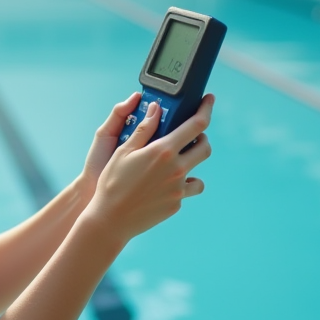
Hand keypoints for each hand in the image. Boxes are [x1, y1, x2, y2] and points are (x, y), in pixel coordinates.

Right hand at [84, 94, 213, 244]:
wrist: (111, 219)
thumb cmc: (113, 182)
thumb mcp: (124, 150)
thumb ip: (144, 129)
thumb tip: (157, 109)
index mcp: (163, 151)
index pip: (196, 125)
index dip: (205, 109)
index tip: (208, 100)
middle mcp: (176, 169)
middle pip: (205, 148)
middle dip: (202, 139)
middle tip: (191, 137)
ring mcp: (178, 189)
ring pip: (199, 173)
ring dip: (192, 164)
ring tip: (176, 163)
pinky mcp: (177, 203)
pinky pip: (186, 189)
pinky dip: (180, 184)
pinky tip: (163, 183)